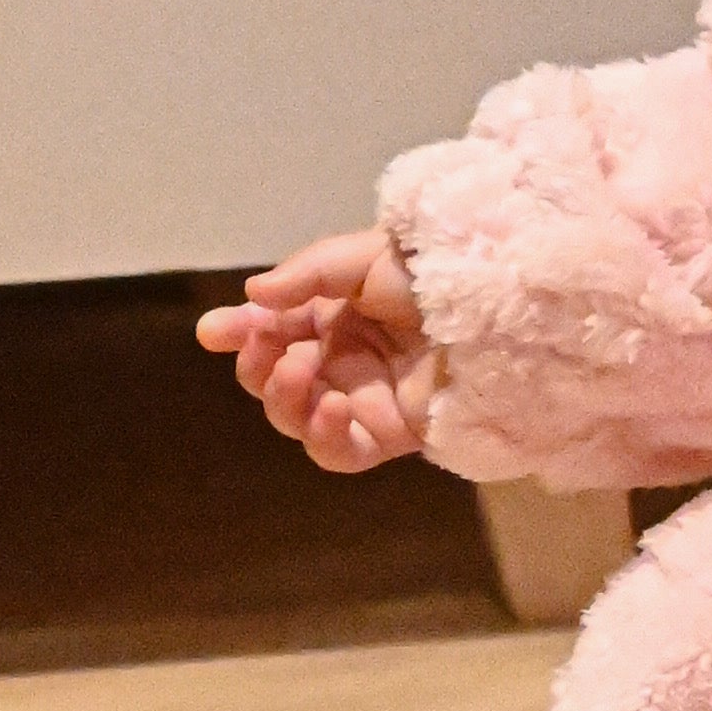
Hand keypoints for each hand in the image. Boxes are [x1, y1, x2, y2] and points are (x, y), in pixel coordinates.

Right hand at [196, 230, 433, 470]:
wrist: (498, 307)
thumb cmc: (435, 273)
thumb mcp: (365, 257)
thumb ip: (306, 275)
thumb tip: (253, 295)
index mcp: (334, 315)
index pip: (272, 331)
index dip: (240, 332)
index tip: (213, 330)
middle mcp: (343, 359)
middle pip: (274, 380)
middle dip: (257, 366)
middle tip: (269, 344)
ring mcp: (364, 399)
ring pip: (296, 419)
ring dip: (283, 399)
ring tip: (300, 368)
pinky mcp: (390, 434)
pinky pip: (339, 452)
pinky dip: (323, 436)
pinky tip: (332, 408)